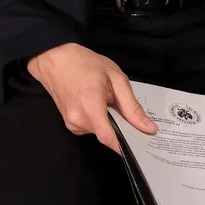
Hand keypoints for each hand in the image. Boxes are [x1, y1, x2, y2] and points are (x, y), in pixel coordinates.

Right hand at [27, 43, 156, 153]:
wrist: (55, 58)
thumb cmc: (85, 63)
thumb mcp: (115, 78)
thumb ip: (132, 106)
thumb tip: (149, 129)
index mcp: (90, 106)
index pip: (109, 138)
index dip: (127, 146)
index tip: (142, 145)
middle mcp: (78, 120)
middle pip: (107, 135)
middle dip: (120, 127)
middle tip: (125, 110)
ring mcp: (71, 123)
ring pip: (99, 131)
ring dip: (108, 122)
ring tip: (107, 101)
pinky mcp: (69, 123)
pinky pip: (90, 127)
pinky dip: (98, 120)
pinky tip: (96, 104)